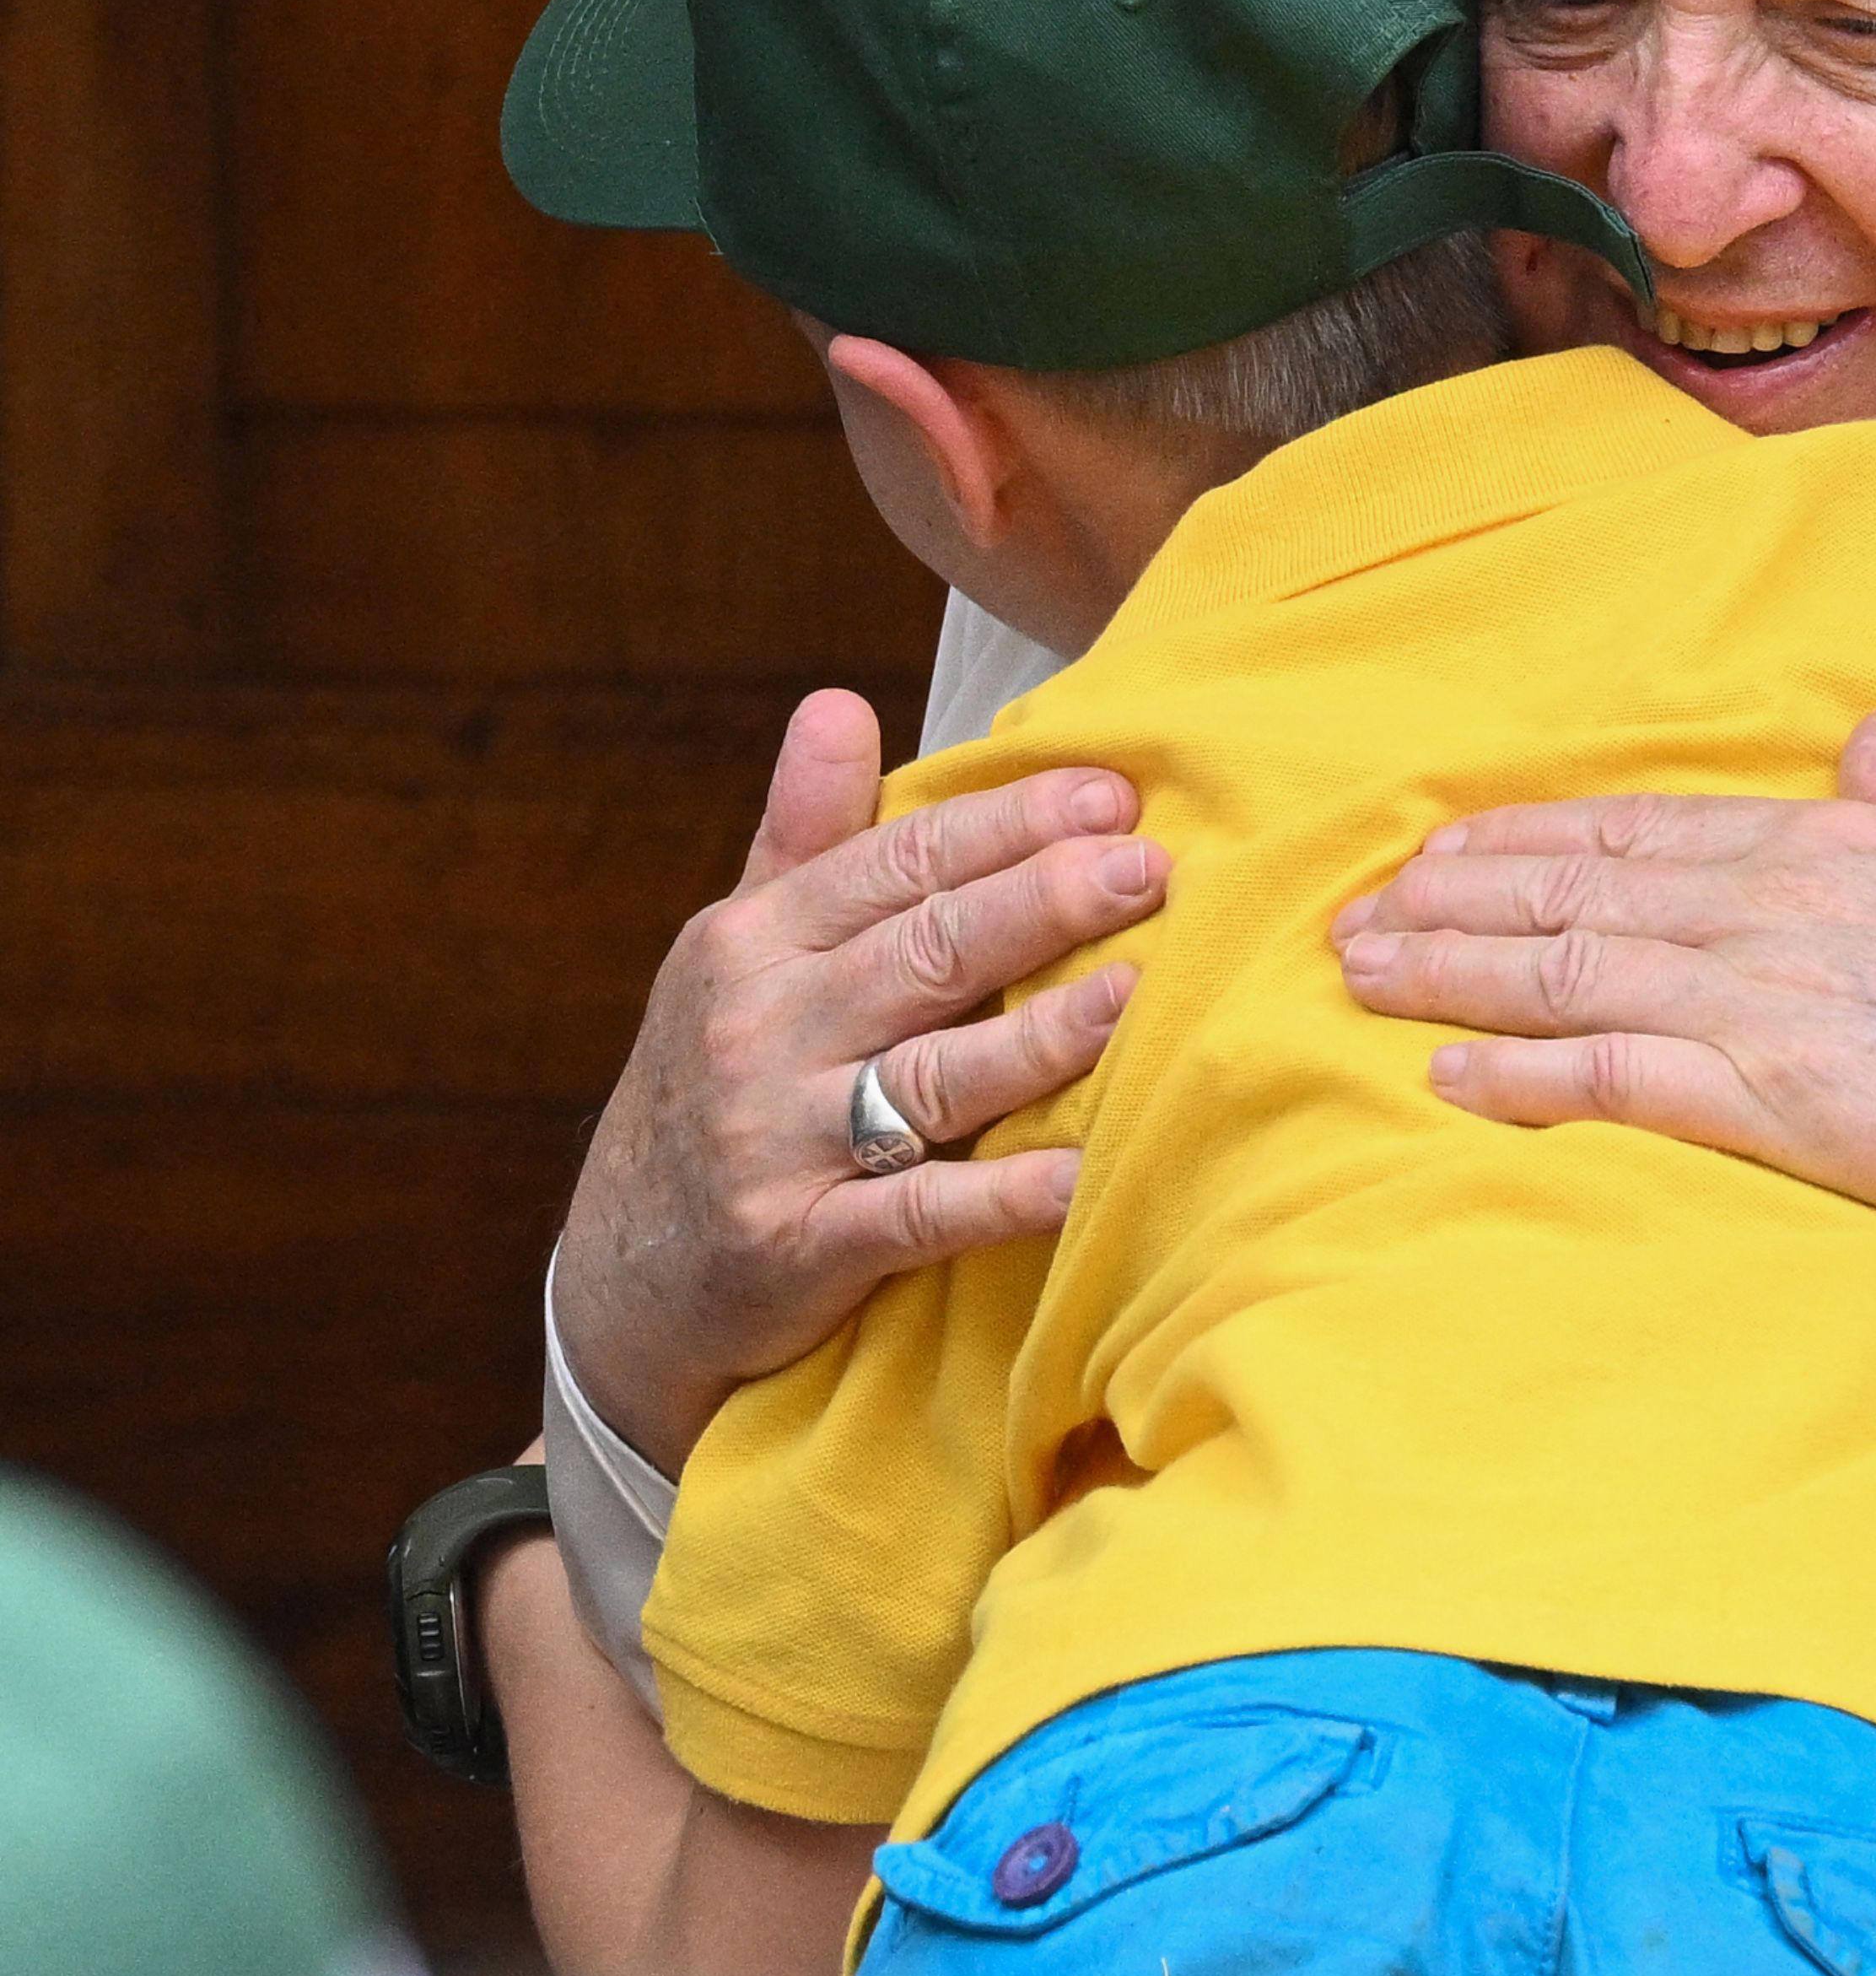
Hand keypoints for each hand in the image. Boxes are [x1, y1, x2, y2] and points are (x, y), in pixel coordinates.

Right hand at [550, 688, 1163, 1470]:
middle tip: (1150, 868)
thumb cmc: (720, 1082)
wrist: (625, 1275)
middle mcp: (761, 1031)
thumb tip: (838, 700)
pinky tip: (1079, 1175)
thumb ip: (802, 835)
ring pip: (929, 1076)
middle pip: (924, 953)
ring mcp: (779, 1143)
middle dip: (1040, 904)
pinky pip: (917, 1217)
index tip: (1111, 795)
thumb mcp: (735, 950)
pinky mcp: (801, 1247)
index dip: (1007, 825)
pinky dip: (999, 1197)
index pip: (898, 864)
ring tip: (1134, 993)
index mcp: (753, 943)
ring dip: (1036, 1038)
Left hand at [1333, 716, 1875, 1385]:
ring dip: (1454, 971)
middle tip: (1353, 909)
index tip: (1450, 844)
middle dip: (1457, 897)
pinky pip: (1616, 1076)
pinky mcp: (1777, 1099)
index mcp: (1843, 846)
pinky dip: (1520, 1070)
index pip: (1650, 828)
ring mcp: (1775, 1002)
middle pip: (1582, 891)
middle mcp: (1787, 908)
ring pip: (1572, 970)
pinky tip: (1445, 1074)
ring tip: (1360, 975)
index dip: (1535, 836)